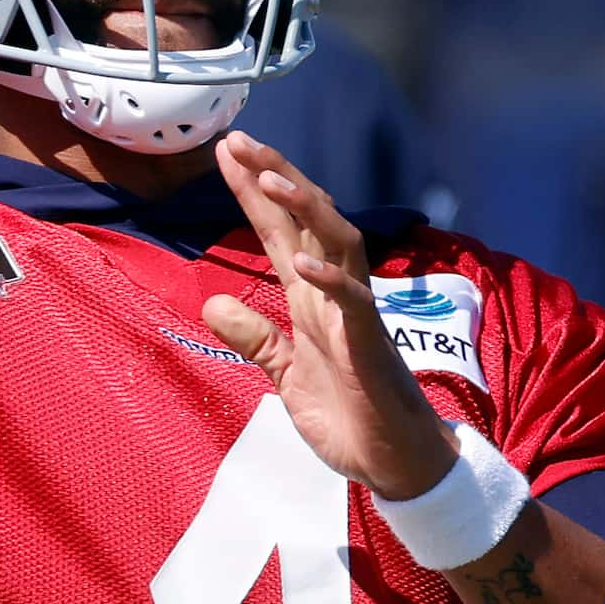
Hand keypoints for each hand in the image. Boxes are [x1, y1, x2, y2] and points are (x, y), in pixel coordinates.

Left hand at [203, 131, 458, 499]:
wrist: (392, 463)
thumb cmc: (350, 417)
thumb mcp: (285, 375)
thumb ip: (255, 338)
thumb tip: (212, 303)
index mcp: (311, 298)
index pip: (280, 231)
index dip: (252, 191)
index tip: (226, 151)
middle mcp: (335, 293)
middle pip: (308, 219)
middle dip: (275, 176)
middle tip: (240, 140)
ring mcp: (355, 314)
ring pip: (338, 242)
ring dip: (306, 209)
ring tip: (269, 179)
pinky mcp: (371, 345)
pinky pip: (354, 301)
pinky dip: (331, 279)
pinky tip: (304, 262)